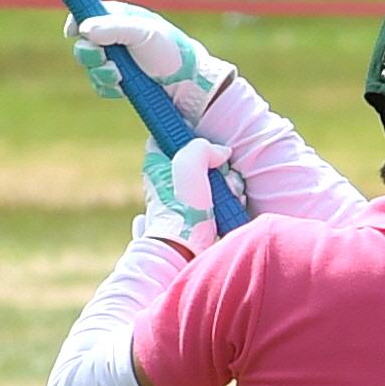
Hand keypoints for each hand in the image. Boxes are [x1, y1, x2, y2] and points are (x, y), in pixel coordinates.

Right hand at [70, 0, 234, 124]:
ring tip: (120, 76)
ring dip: (102, 73)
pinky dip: (109, 87)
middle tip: (103, 58)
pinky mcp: (119, 82)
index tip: (72, 31)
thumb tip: (84, 29)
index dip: (76, 20)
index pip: (88, 13)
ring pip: (90, 67)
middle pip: (83, 43)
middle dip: (90, 53)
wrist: (186, 84)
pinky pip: (100, 85)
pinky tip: (123, 87)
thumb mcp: (143, 33)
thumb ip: (114, 28)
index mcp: (119, 18)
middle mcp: (114, 38)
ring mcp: (115, 61)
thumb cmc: (170, 52)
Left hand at [137, 136, 242, 253]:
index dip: (187, 136)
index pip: (170, 139)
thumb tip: (222, 153)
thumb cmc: (181, 207)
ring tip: (226, 196)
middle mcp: (169, 182)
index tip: (201, 142)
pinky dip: (227, 202)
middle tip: (219, 174)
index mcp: (157, 166)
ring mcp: (185, 201)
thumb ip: (203, 147)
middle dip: (216, 166)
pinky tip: (226, 208)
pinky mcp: (200, 217)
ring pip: (214, 181)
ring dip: (226, 186)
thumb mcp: (189, 162)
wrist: (184, 250)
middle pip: (200, 160)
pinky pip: (220, 201)